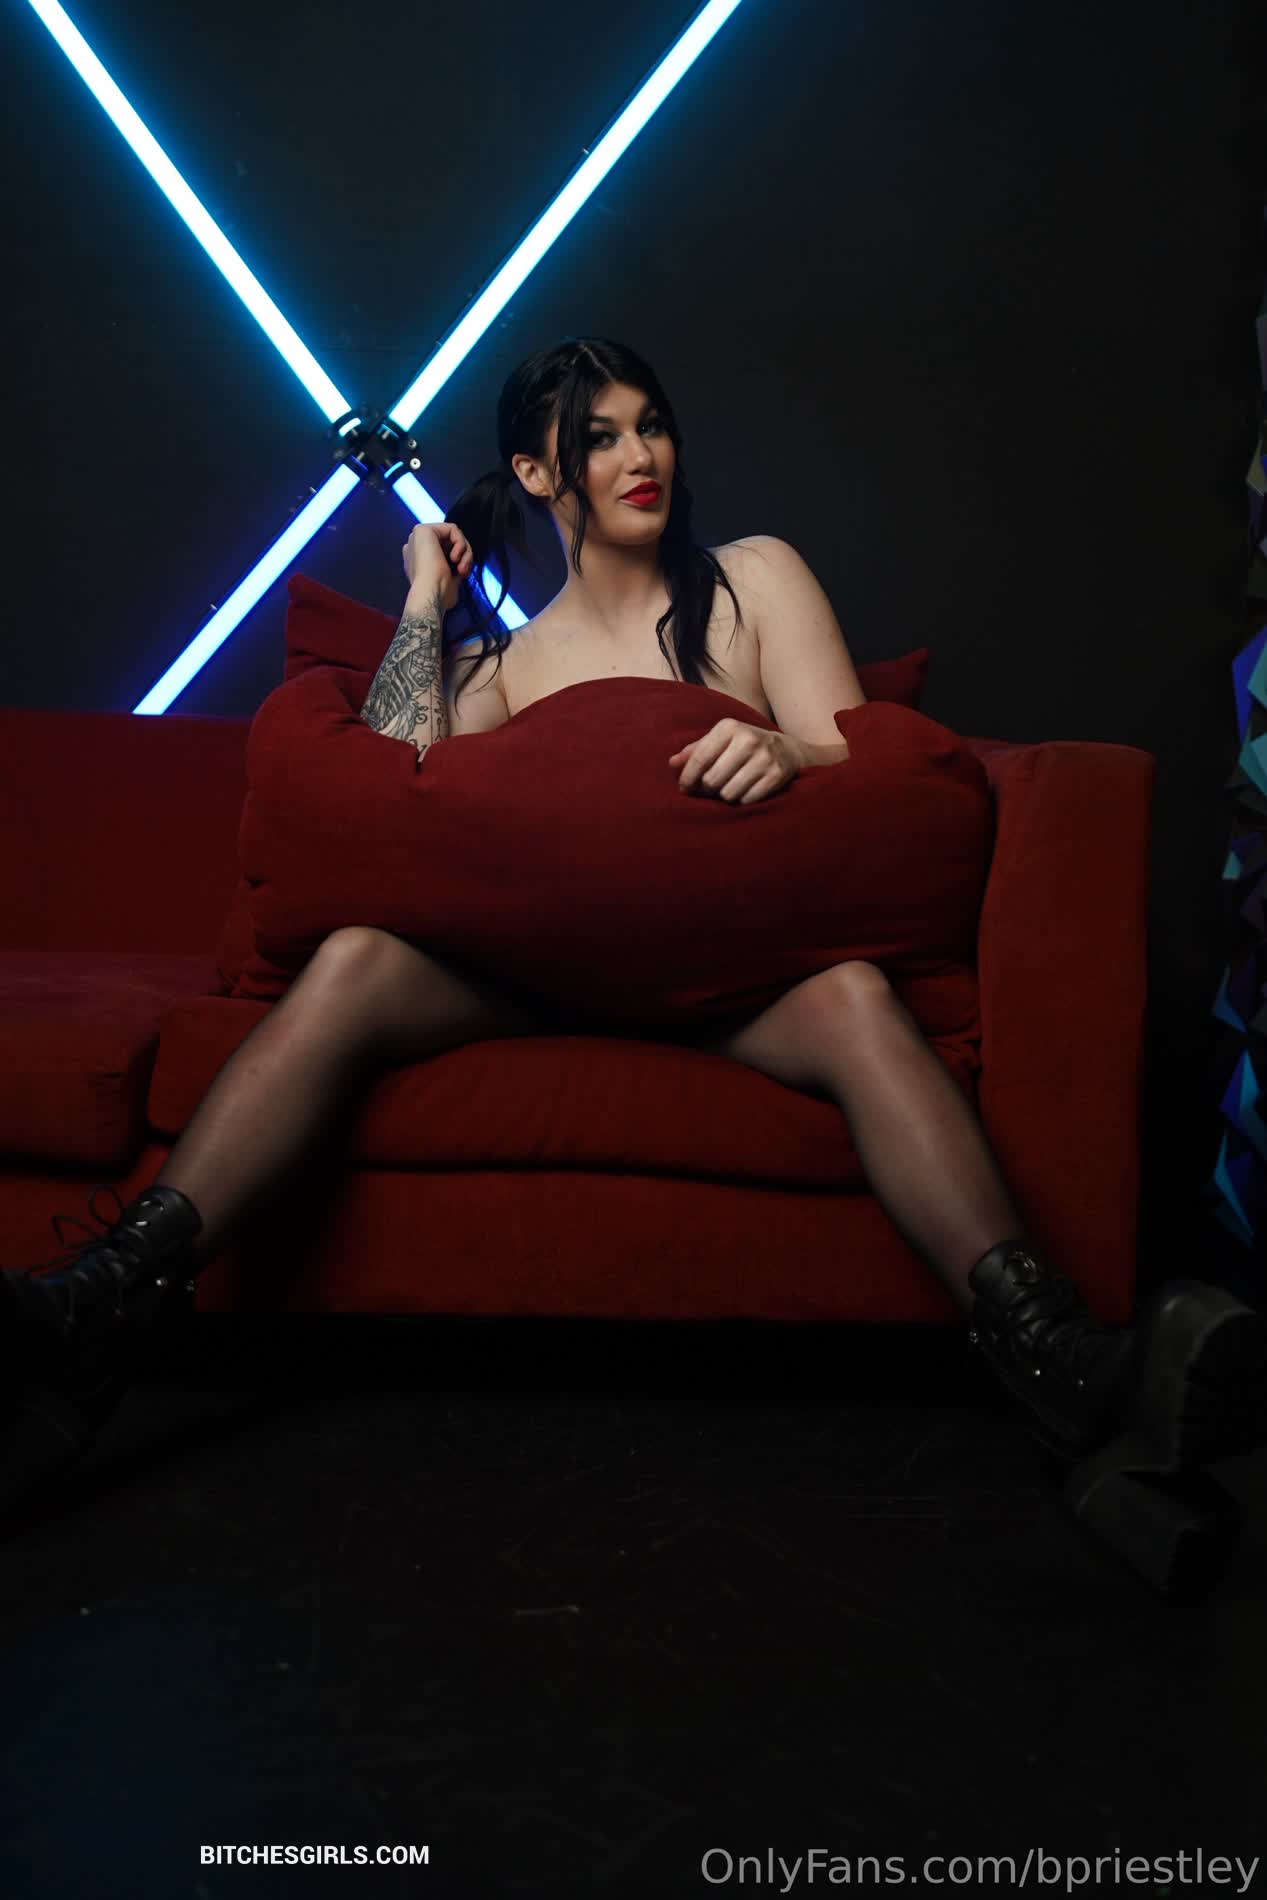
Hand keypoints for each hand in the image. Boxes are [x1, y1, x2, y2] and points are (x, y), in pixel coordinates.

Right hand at [402, 521, 473, 616]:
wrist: (429, 595)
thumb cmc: (439, 595)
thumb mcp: (450, 580)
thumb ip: (453, 568)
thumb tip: (463, 564)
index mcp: (418, 560)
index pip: (444, 551)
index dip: (458, 561)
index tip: (461, 575)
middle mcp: (415, 547)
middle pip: (450, 542)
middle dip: (464, 555)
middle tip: (464, 571)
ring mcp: (417, 538)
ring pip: (453, 536)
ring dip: (465, 552)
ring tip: (462, 568)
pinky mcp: (422, 530)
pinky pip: (453, 529)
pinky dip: (460, 543)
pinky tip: (455, 558)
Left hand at [668, 719, 802, 804]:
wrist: (788, 750)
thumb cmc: (744, 746)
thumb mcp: (721, 740)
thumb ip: (696, 750)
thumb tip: (672, 763)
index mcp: (729, 727)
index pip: (700, 758)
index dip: (687, 777)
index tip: (684, 788)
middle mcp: (748, 739)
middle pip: (712, 780)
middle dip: (708, 788)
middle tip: (711, 787)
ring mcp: (764, 758)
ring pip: (728, 793)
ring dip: (725, 795)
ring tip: (730, 786)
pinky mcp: (776, 775)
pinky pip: (747, 800)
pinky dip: (743, 800)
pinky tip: (746, 790)